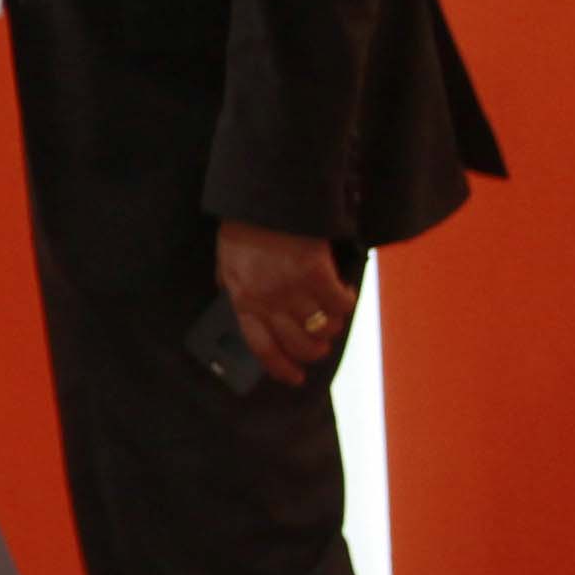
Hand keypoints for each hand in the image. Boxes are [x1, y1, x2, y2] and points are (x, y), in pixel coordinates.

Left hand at [217, 224, 352, 386]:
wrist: (264, 197)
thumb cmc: (245, 228)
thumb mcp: (227, 262)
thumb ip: (233, 287)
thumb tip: (237, 306)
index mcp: (243, 300)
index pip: (261, 347)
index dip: (280, 367)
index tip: (294, 377)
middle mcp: (267, 301)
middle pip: (299, 344)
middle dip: (314, 351)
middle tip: (321, 343)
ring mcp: (292, 289)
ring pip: (323, 328)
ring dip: (332, 325)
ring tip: (332, 312)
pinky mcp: (316, 274)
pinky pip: (341, 303)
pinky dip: (347, 300)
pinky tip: (344, 289)